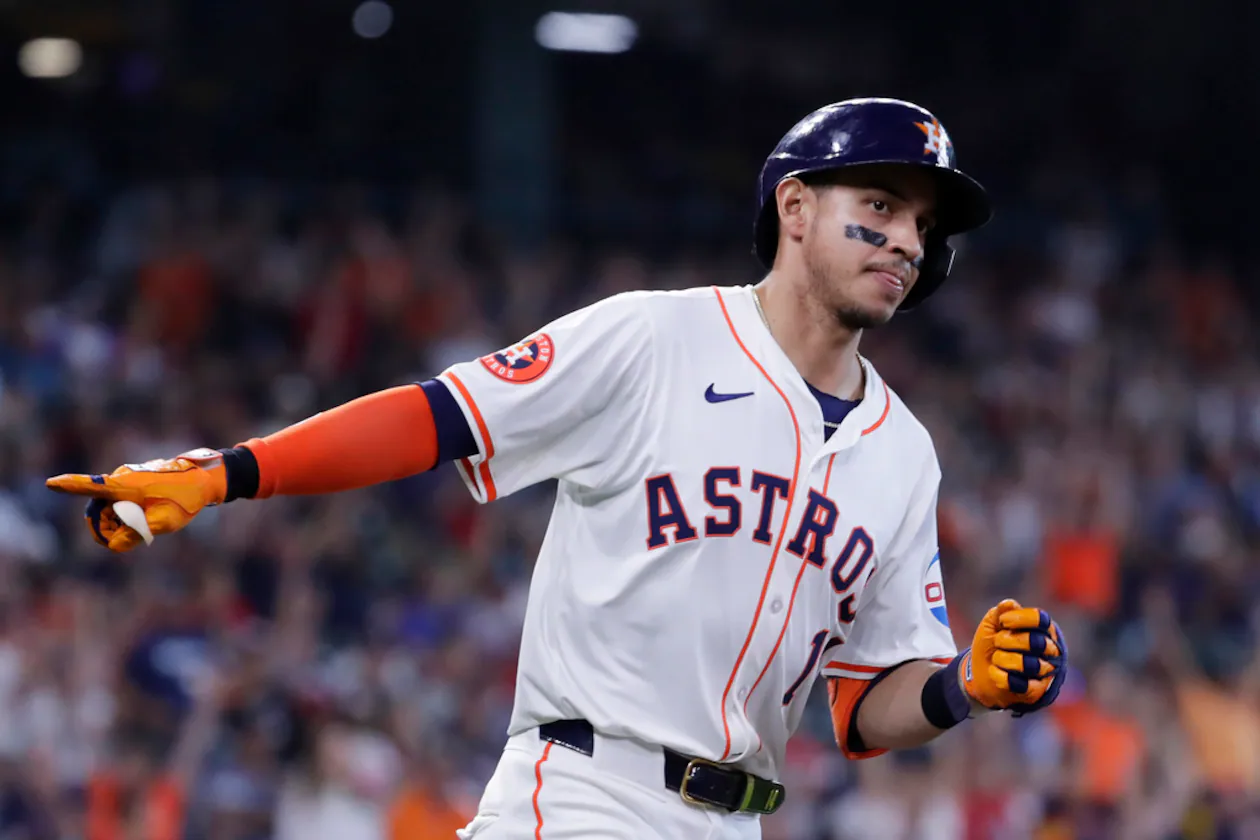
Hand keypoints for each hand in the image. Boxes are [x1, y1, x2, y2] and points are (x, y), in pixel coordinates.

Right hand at [46, 449, 226, 551]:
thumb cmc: (186, 499)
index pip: (92, 486)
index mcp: (126, 485)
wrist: (203, 479)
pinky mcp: (129, 483)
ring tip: (143, 524)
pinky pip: (116, 503)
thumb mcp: (164, 522)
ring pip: (105, 509)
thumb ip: (137, 534)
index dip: (69, 485)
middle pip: (96, 510)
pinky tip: (145, 516)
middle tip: (132, 536)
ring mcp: (124, 480)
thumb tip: (114, 544)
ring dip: (116, 522)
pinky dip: (123, 515)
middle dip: (105, 528)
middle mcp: (120, 479)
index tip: (50, 483)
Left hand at [959, 598, 1066, 714]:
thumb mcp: (991, 625)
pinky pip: (1023, 685)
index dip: (1020, 618)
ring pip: (1031, 665)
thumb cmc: (991, 644)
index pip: (1040, 619)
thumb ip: (1000, 612)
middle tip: (997, 641)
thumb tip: (1010, 603)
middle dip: (1008, 640)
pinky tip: (994, 672)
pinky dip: (1002, 677)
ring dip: (1004, 659)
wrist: (979, 673)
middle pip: (1036, 642)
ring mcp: (1044, 671)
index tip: (1003, 621)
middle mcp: (1049, 649)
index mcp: (1041, 629)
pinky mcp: (1035, 691)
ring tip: (996, 658)